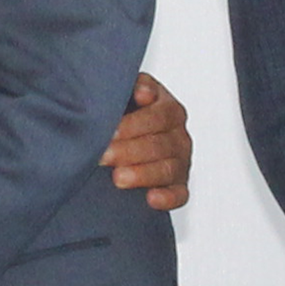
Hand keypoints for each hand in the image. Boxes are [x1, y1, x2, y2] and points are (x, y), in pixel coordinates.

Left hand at [102, 72, 191, 210]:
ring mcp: (181, 161)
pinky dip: (168, 198)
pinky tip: (151, 199)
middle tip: (104, 156)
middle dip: (130, 150)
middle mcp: (178, 134)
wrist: (123, 135)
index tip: (111, 131)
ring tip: (118, 178)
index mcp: (168, 108)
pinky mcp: (179, 185)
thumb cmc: (123, 112)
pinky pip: (180, 194)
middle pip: (160, 143)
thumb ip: (130, 86)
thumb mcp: (125, 92)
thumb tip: (141, 91)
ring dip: (143, 174)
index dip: (134, 124)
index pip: (158, 115)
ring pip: (168, 169)